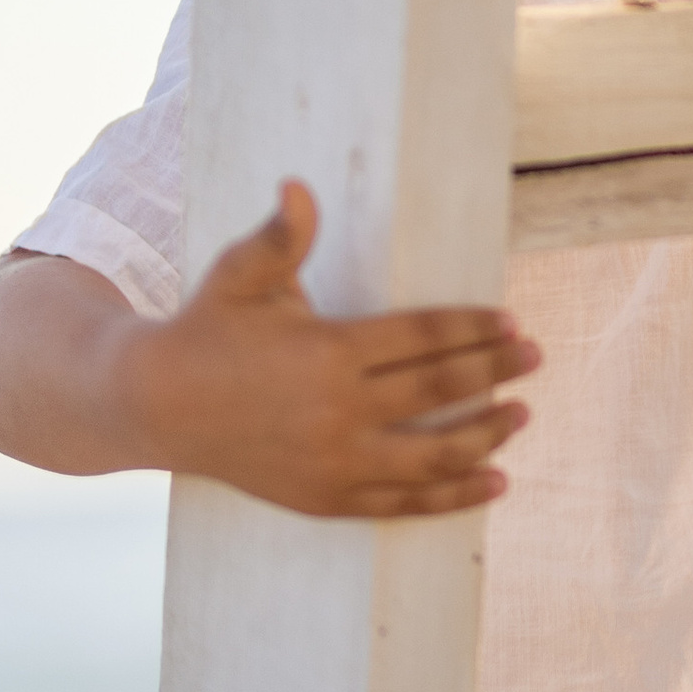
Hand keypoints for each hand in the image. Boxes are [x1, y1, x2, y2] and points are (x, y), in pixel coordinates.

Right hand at [128, 181, 538, 517]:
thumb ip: (278, 237)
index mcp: (327, 351)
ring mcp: (334, 462)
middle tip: (536, 356)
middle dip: (497, 372)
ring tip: (522, 415)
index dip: (474, 329)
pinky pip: (405, 504)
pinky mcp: (327, 498)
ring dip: (487, 436)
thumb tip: (299, 188)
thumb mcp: (239, 276)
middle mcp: (337, 412)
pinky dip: (455, 496)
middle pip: (440, 392)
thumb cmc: (207, 328)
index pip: (423, 339)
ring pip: (434, 456)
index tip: (513, 321)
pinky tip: (496, 481)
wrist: (155, 407)